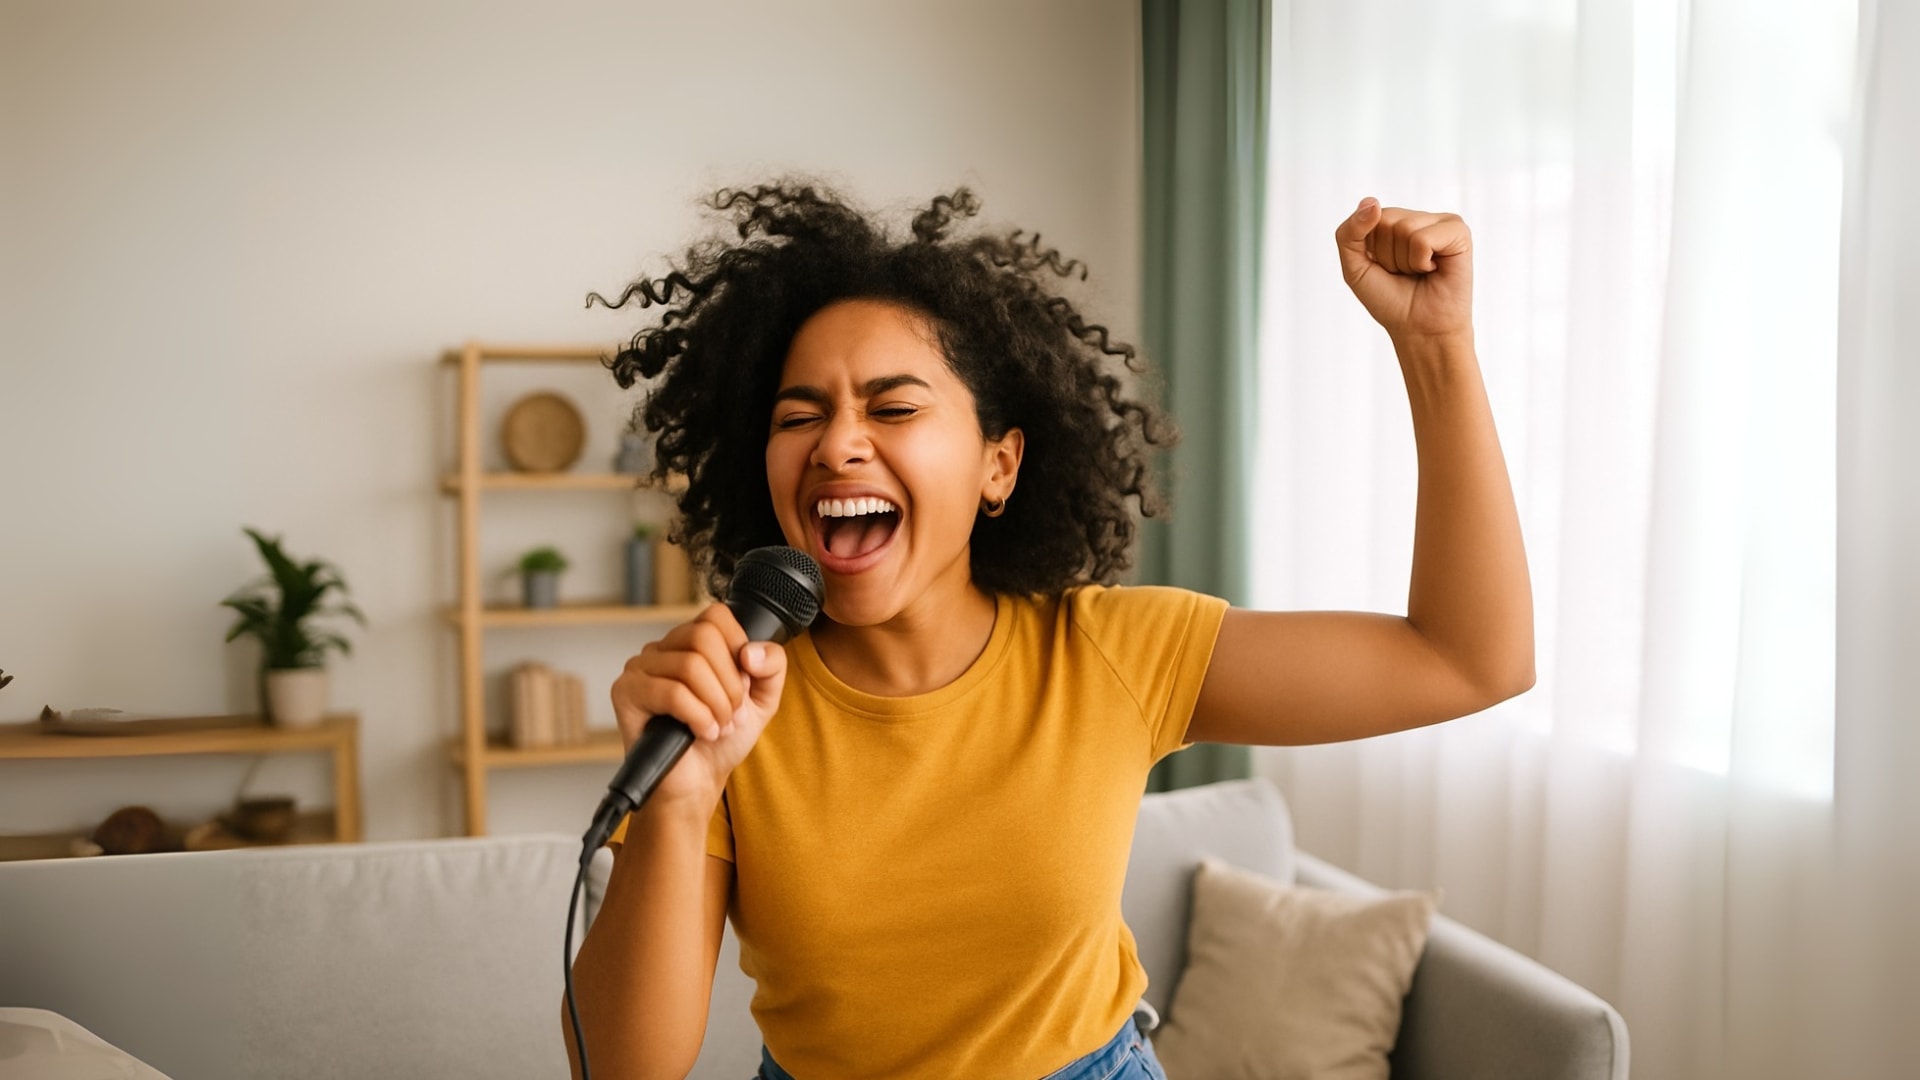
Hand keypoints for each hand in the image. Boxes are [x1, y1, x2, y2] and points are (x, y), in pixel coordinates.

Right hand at [609, 602, 788, 809]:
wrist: (698, 781)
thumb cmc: (723, 738)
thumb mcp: (762, 698)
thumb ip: (772, 666)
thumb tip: (750, 652)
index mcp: (691, 642)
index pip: (716, 615)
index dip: (738, 649)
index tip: (741, 683)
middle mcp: (662, 648)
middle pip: (704, 637)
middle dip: (729, 683)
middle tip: (731, 713)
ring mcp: (640, 668)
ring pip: (690, 666)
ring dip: (716, 705)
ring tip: (717, 726)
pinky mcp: (626, 693)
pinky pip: (671, 692)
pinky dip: (698, 716)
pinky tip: (701, 732)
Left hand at [1334, 198, 1473, 348]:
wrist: (1419, 329)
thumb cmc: (1389, 299)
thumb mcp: (1355, 267)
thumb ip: (1349, 233)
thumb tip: (1372, 202)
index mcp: (1393, 221)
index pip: (1368, 216)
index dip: (1370, 249)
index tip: (1384, 268)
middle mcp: (1417, 217)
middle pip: (1385, 220)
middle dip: (1388, 255)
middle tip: (1404, 273)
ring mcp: (1440, 222)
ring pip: (1404, 229)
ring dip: (1405, 261)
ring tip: (1420, 273)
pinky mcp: (1458, 232)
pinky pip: (1423, 238)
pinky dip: (1421, 261)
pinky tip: (1434, 270)